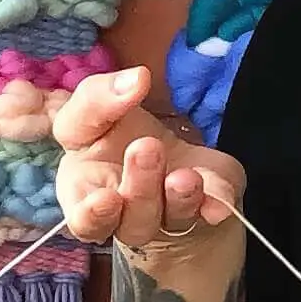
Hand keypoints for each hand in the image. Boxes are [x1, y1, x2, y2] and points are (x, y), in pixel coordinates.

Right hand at [54, 66, 243, 253]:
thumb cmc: (117, 135)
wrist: (162, 152)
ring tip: (186, 177)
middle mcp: (124, 216)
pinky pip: (212, 211)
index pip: (82, 214)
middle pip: (130, 221)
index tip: (105, 198)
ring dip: (178, 200)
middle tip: (147, 148)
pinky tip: (218, 203)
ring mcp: (166, 218)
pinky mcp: (204, 208)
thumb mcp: (98, 108)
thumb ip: (100, 98)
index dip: (91, 215)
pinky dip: (215, 206)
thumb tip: (136, 80)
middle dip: (140, 188)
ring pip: (173, 222)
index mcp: (85, 193)